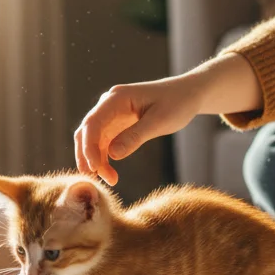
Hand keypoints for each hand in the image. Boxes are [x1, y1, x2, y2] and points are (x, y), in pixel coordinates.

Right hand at [74, 53, 260, 184]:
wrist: (188, 94)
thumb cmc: (177, 103)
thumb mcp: (159, 121)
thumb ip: (135, 136)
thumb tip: (112, 154)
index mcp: (116, 98)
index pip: (92, 124)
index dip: (89, 148)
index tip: (95, 169)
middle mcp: (108, 104)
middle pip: (86, 132)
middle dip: (89, 157)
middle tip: (100, 180)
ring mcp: (111, 114)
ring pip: (92, 140)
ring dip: (95, 160)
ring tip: (110, 180)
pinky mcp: (117, 124)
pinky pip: (103, 142)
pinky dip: (103, 158)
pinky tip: (110, 173)